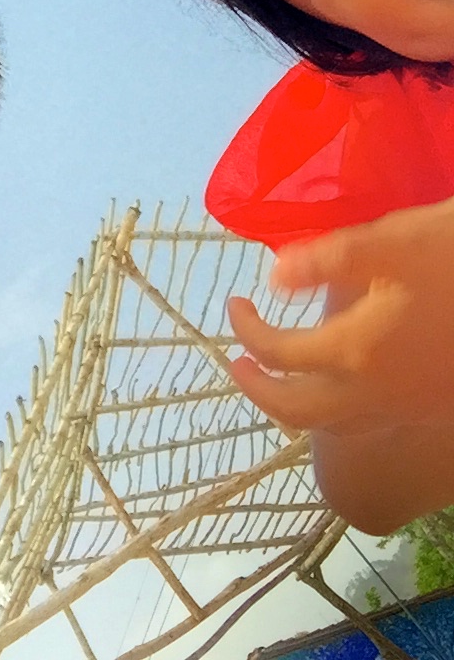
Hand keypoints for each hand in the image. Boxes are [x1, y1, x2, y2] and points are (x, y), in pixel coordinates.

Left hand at [228, 197, 453, 433]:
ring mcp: (409, 407)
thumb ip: (326, 261)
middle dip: (259, 390)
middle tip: (236, 361)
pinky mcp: (433, 408)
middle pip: (298, 413)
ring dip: (296, 406)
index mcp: (356, 351)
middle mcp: (378, 393)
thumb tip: (273, 278)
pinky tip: (343, 381)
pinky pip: (371, 423)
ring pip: (335, 426)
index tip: (234, 303)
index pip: (278, 355)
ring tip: (278, 376)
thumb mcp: (389, 241)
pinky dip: (338, 410)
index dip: (246, 330)